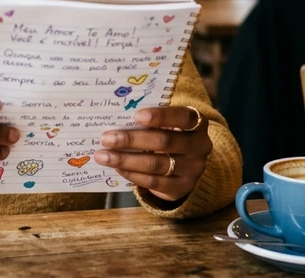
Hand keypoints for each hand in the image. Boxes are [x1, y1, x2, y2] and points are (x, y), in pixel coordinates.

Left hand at [94, 106, 211, 202]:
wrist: (185, 166)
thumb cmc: (170, 136)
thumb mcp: (169, 124)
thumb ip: (151, 121)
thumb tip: (117, 118)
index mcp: (199, 124)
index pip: (184, 117)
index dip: (161, 116)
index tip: (136, 116)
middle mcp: (201, 146)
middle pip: (165, 142)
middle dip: (132, 139)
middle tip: (107, 138)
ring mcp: (194, 169)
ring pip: (156, 164)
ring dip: (126, 160)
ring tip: (103, 156)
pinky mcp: (182, 187)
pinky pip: (154, 182)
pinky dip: (133, 174)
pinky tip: (118, 168)